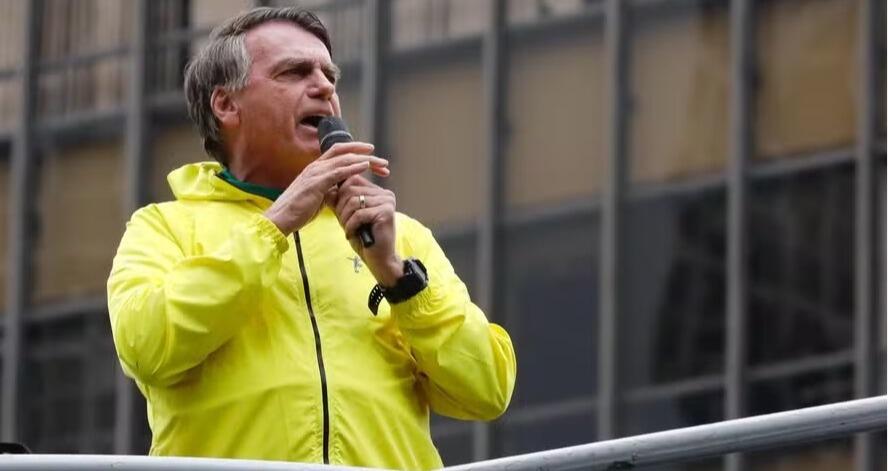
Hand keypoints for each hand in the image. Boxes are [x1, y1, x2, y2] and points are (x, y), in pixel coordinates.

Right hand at [264, 142, 388, 234]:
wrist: (280, 220)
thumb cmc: (297, 211)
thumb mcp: (318, 198)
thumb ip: (330, 190)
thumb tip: (342, 189)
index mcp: (316, 169)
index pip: (339, 153)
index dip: (356, 152)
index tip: (373, 157)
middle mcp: (316, 167)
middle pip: (345, 152)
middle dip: (366, 154)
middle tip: (384, 162)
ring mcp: (315, 173)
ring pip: (344, 159)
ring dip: (365, 161)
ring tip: (381, 165)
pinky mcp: (316, 183)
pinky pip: (338, 171)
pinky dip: (353, 167)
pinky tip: (365, 166)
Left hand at [327, 175, 403, 286]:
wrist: (378, 259)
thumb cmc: (363, 238)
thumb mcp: (347, 216)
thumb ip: (339, 202)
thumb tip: (328, 188)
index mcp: (377, 191)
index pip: (351, 180)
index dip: (339, 195)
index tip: (340, 212)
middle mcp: (384, 193)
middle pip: (350, 188)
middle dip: (341, 207)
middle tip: (343, 223)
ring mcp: (387, 202)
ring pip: (353, 201)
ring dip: (345, 217)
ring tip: (348, 229)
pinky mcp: (386, 212)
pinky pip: (359, 214)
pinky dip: (350, 225)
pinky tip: (352, 234)